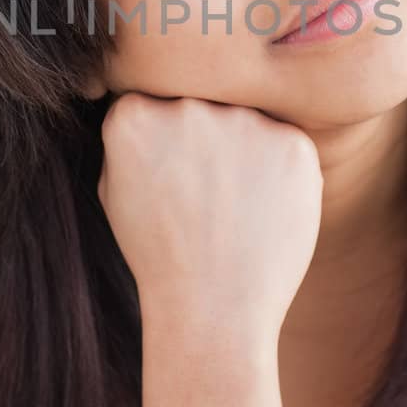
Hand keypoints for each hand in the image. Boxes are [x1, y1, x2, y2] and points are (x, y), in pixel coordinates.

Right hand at [97, 92, 323, 344]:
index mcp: (134, 114)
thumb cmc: (159, 255)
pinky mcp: (293, 143)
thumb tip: (150, 103)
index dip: (164, 135)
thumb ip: (130, 138)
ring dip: (244, 151)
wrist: (213, 310)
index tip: (171, 167)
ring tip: (234, 209)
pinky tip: (263, 212)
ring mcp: (244, 121)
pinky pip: (286, 143)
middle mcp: (188, 106)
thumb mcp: (114, 192)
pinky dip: (279, 173)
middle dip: (204, 138)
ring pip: (246, 120)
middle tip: (207, 192)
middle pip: (202, 100)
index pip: (153, 97)